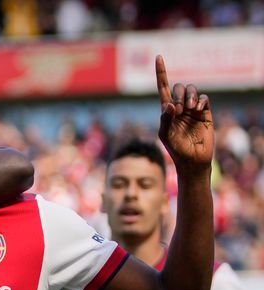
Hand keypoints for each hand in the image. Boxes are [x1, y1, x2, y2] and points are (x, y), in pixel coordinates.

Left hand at [155, 55, 213, 172]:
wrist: (193, 159)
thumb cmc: (176, 149)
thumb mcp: (165, 135)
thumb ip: (165, 119)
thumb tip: (170, 104)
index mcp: (166, 110)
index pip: (162, 87)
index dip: (161, 72)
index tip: (158, 56)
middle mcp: (179, 107)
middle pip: (177, 87)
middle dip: (178, 94)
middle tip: (180, 109)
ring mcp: (192, 109)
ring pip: (191, 89)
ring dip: (189, 96)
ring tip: (189, 109)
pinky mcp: (205, 112)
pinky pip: (204, 97)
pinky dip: (200, 100)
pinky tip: (198, 109)